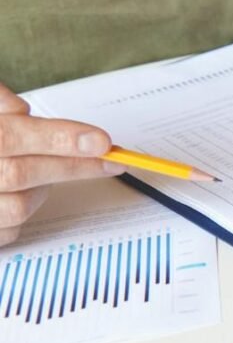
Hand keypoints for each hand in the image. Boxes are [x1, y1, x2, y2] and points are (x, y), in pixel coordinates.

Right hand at [0, 84, 122, 245]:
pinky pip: (10, 230)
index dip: (60, 137)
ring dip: (44, 189)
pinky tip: (21, 194)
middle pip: (23, 174)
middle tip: (111, 159)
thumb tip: (21, 111)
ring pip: (20, 206)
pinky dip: (24, 213)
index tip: (102, 140)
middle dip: (74, 166)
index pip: (12, 135)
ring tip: (46, 171)